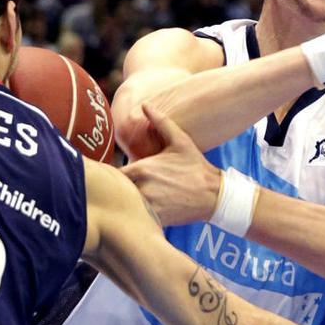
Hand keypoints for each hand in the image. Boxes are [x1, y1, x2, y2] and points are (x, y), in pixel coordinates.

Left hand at [120, 103, 221, 225]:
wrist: (214, 194)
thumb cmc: (196, 166)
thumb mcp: (180, 141)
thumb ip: (161, 122)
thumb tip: (145, 105)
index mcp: (143, 168)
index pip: (112, 173)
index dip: (111, 176)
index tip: (116, 176)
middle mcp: (142, 187)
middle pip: (116, 192)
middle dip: (116, 191)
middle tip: (118, 190)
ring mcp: (149, 206)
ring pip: (125, 207)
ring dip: (126, 205)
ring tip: (129, 202)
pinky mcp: (156, 219)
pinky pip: (137, 220)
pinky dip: (137, 217)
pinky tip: (143, 213)